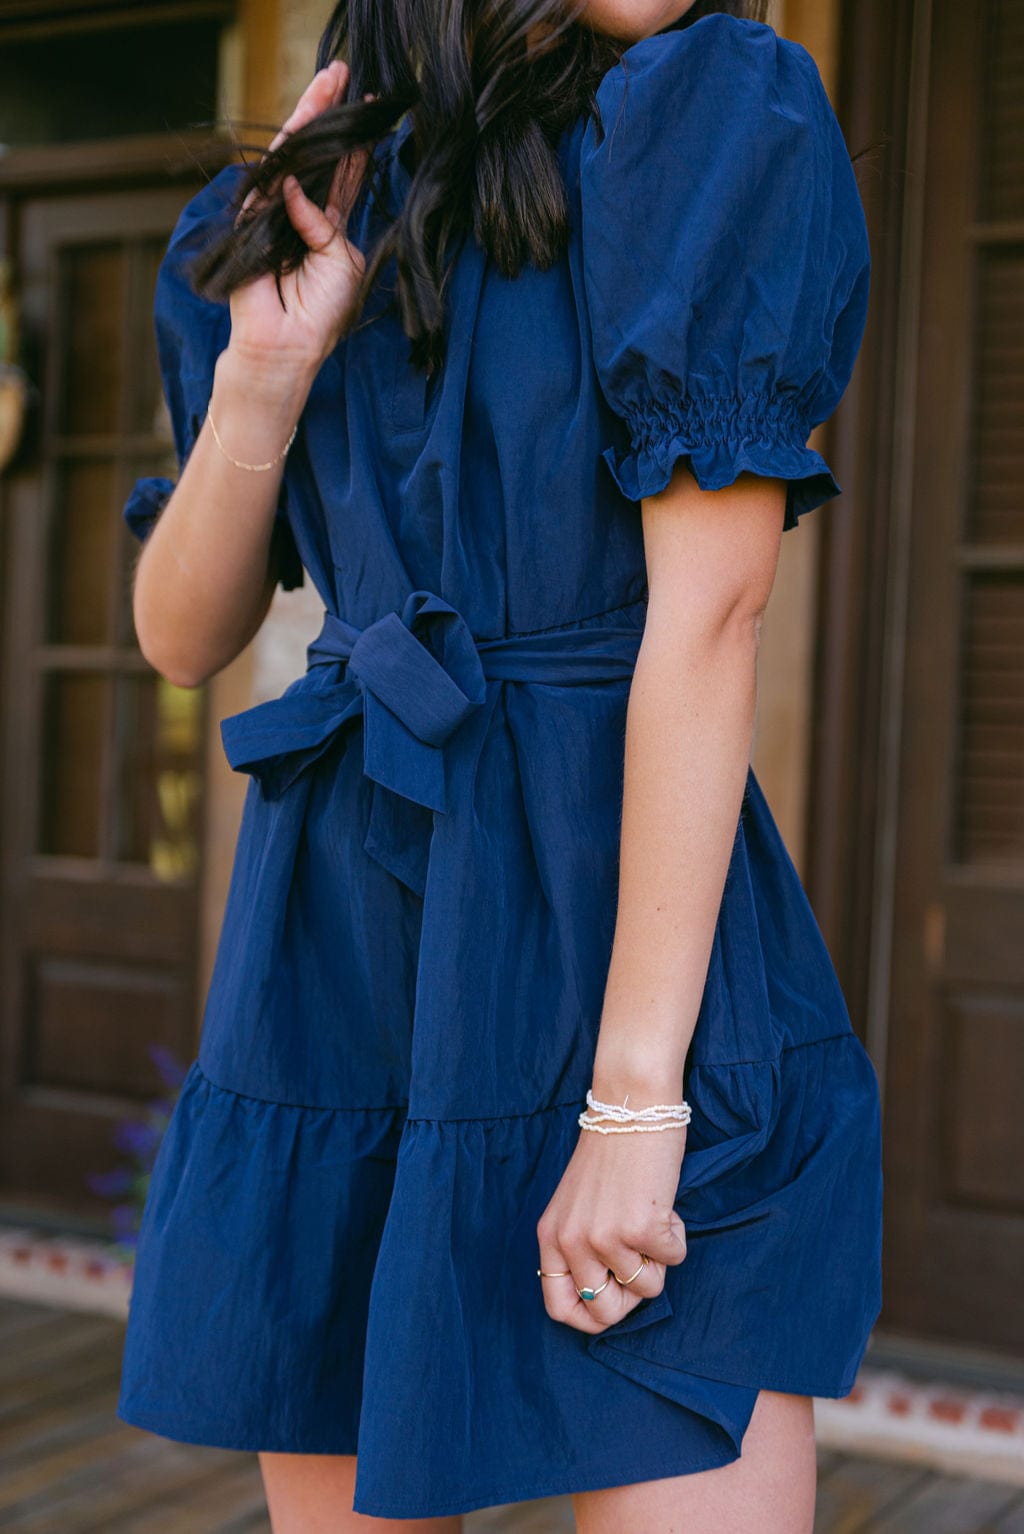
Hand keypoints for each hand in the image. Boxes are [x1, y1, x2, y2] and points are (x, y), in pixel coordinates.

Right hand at [227, 60, 375, 375]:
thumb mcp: (341, 262)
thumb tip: (297, 187)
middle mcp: (301, 212)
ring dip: (308, 120)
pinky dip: (286, 163)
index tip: (368, 109)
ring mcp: (274, 213)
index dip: (353, 143)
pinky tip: (303, 136)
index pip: (342, 174)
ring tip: (325, 84)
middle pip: (316, 155)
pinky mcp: (252, 219)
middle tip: (341, 75)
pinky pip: (269, 182)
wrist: (288, 343)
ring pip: (291, 157)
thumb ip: (328, 222)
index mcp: (328, 225)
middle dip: (328, 115)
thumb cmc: (321, 313)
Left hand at [536, 1118, 687, 1334]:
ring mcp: (605, 1238)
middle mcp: (572, 1242)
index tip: (613, 1304)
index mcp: (551, 1236)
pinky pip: (674, 1259)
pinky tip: (664, 1204)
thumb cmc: (611, 1155)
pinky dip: (677, 1236)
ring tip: (651, 1216)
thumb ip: (580, 1248)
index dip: (590, 1318)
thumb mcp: (577, 1206)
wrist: (631, 1107)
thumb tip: (607, 1301)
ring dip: (659, 1258)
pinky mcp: (641, 1228)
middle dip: (633, 1295)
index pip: (558, 1307)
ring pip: (648, 1287)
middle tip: (641, 1260)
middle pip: (606, 1311)